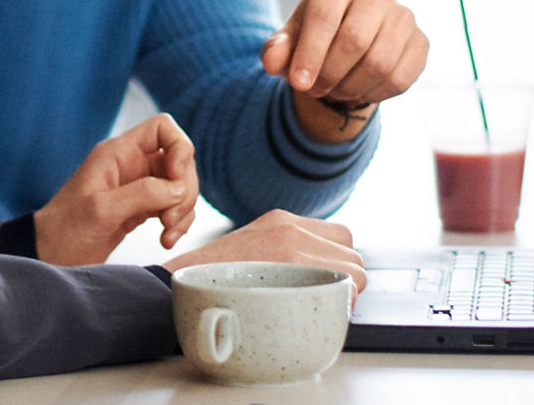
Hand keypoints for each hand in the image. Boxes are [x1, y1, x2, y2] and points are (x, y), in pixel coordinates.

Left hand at [34, 113, 197, 265]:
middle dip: (184, 189)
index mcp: (117, 153)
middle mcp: (130, 165)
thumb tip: (179, 188)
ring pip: (179, 185)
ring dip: (183, 209)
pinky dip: (178, 222)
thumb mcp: (102, 209)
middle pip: (178, 160)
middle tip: (170, 218)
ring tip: (168, 234)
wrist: (49, 256)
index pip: (162, 128)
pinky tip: (166, 239)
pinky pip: (172, 206)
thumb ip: (142, 194)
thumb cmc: (65, 230)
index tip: (175, 179)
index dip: (179, 148)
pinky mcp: (140, 209)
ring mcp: (137, 187)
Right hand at [161, 208, 366, 294]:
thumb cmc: (210, 281)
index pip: (338, 235)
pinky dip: (341, 302)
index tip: (324, 280)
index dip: (337, 260)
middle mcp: (291, 227)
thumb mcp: (248, 252)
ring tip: (319, 306)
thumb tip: (313, 276)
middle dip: (345, 276)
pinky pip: (345, 285)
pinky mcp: (293, 265)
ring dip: (345, 291)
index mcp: (281, 221)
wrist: (177, 287)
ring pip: (355, 269)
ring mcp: (293, 245)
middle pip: (351, 250)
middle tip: (324, 297)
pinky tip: (317, 311)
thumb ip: (280, 255)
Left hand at [261, 0, 426, 136]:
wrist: (347, 45)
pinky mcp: (421, 42)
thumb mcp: (288, 42)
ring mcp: (404, 15)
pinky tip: (358, 92)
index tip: (298, 83)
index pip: (324, 16)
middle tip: (314, 90)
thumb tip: (272, 62)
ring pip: (379, 63)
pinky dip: (374, 94)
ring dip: (351, 87)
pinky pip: (399, 78)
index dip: (309, 54)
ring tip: (334, 91)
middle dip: (329, 74)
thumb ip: (276, 49)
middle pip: (354, 40)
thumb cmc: (312, 39)